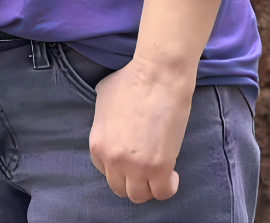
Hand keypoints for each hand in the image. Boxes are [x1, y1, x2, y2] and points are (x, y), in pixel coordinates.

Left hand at [88, 57, 195, 203]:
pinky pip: (162, 193)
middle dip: (132, 179)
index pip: (105, 171)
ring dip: (149, 186)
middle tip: (145, 166)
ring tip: (159, 172)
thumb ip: (103, 118)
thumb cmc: (133, 78)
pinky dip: (168, 187)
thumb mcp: (103, 95)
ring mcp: (135, 167)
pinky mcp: (159, 168)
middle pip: (120, 188)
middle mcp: (113, 160)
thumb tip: (110, 123)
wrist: (158, 73)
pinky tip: (172, 174)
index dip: (120, 165)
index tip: (131, 158)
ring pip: (139, 196)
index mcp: (97, 145)